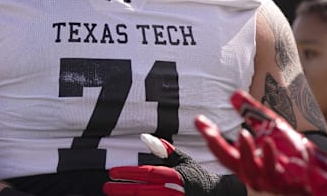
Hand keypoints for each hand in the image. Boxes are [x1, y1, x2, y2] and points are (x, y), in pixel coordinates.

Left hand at [103, 134, 244, 195]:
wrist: (220, 195)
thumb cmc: (197, 177)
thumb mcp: (183, 160)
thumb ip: (164, 150)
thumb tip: (145, 137)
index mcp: (176, 176)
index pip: (147, 173)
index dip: (128, 173)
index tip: (112, 172)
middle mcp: (175, 191)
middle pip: (143, 191)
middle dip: (122, 189)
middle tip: (106, 186)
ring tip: (113, 194)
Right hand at [194, 90, 326, 195]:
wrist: (320, 168)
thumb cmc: (292, 150)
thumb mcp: (270, 126)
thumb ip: (252, 111)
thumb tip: (233, 94)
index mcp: (246, 160)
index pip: (222, 150)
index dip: (209, 135)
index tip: (198, 120)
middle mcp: (253, 173)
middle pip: (229, 161)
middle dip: (217, 145)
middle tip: (207, 130)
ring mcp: (269, 179)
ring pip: (250, 169)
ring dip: (246, 152)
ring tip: (242, 134)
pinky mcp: (287, 182)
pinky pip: (276, 170)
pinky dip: (270, 157)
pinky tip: (268, 141)